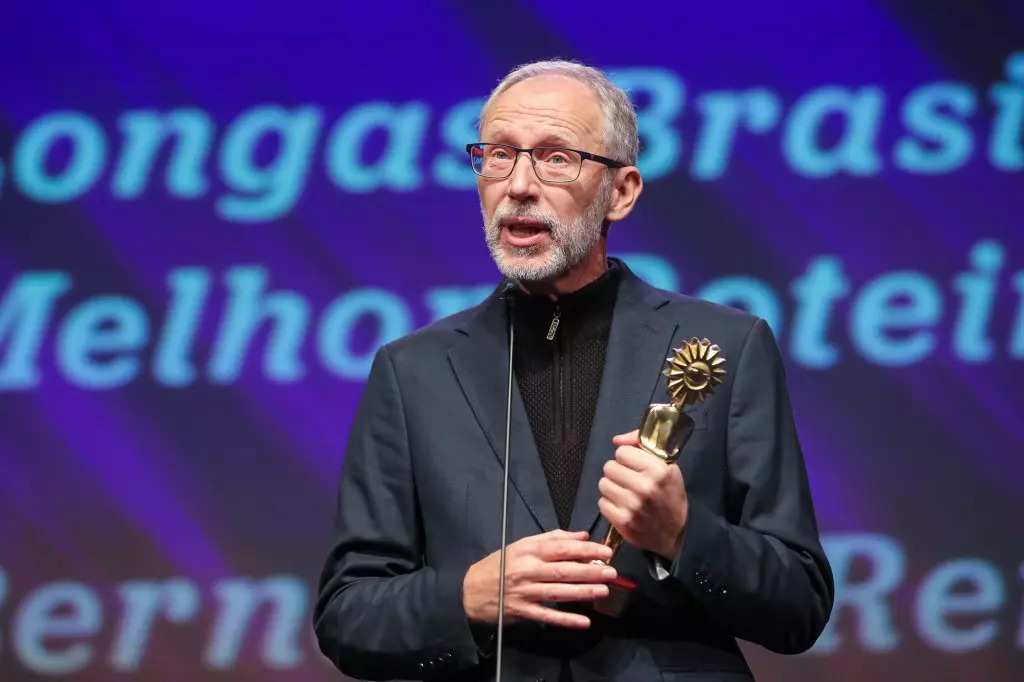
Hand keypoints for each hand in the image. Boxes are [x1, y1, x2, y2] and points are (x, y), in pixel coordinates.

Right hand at [462, 529, 617, 628]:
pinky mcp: (523, 611)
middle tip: (612, 571)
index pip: (561, 548)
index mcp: (528, 551)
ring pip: (558, 592)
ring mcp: (525, 592)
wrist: (470, 590)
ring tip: (604, 590)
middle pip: (563, 569)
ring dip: (583, 591)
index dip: (585, 549)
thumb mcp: (522, 546)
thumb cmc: (500, 565)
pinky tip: (584, 621)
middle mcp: (527, 570)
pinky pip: (548, 616)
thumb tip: (581, 535)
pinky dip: (566, 619)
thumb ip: (552, 539)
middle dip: (589, 570)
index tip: (605, 551)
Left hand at [598, 429, 688, 559]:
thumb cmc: (670, 496)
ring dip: (612, 488)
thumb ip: (641, 446)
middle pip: (609, 467)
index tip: (635, 466)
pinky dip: (610, 504)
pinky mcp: (623, 521)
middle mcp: (644, 486)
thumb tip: (616, 440)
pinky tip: (622, 507)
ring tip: (625, 493)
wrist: (676, 533)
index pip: (622, 452)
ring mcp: (632, 505)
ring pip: (603, 484)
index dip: (627, 458)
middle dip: (617, 472)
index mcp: (658, 470)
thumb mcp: (667, 467)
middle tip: (628, 480)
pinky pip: (602, 503)